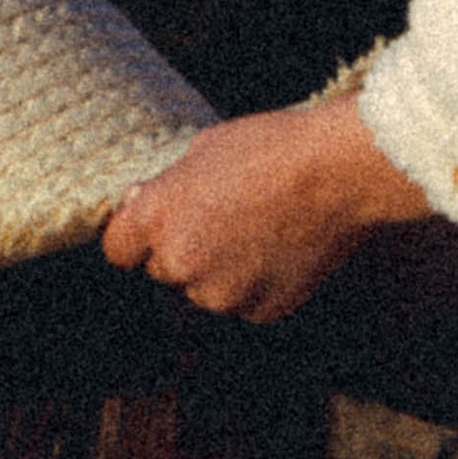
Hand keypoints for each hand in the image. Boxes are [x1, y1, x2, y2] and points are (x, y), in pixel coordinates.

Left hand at [103, 100, 430, 321]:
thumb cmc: (273, 148)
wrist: (339, 172)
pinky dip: (259, 284)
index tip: (158, 227)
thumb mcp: (203, 149)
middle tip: (225, 219)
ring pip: (206, 291)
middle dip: (185, 251)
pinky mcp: (261, 311)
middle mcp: (180, 263)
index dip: (138, 237)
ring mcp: (222, 293)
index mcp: (156, 218)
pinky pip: (246, 302)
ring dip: (222, 271)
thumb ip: (166, 186)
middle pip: (165, 271)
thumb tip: (139, 203)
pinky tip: (282, 248)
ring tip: (260, 231)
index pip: (118, 251)